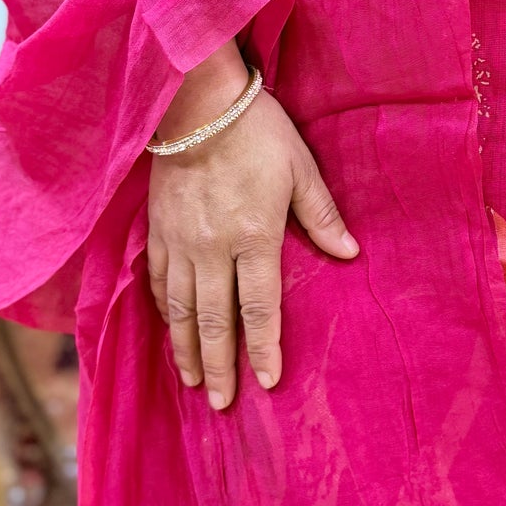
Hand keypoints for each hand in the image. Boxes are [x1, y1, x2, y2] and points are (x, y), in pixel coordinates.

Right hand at [146, 44, 357, 409]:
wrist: (195, 102)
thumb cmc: (257, 132)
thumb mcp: (300, 169)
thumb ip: (321, 215)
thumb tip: (349, 252)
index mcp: (254, 237)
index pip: (260, 307)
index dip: (263, 348)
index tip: (266, 382)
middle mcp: (213, 248)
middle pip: (215, 319)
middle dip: (220, 365)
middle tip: (221, 404)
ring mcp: (179, 241)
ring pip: (180, 308)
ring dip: (186, 348)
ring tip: (192, 381)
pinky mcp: (157, 228)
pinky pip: (156, 278)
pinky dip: (162, 309)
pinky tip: (169, 328)